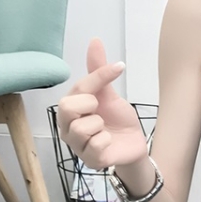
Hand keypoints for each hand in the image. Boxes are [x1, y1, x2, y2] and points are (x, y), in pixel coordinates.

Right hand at [57, 38, 147, 170]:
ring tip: (104, 129)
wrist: (134, 144)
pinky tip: (108, 142)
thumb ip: (98, 70)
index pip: (77, 87)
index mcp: (69, 108)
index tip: (119, 68)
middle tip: (100, 112)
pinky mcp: (89, 161)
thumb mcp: (109, 94)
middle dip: (91, 107)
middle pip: (67, 108)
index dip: (99, 77)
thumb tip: (95, 40)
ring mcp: (76, 145)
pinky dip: (107, 141)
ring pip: (81, 128)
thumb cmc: (117, 119)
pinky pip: (96, 145)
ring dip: (100, 125)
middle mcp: (66, 127)